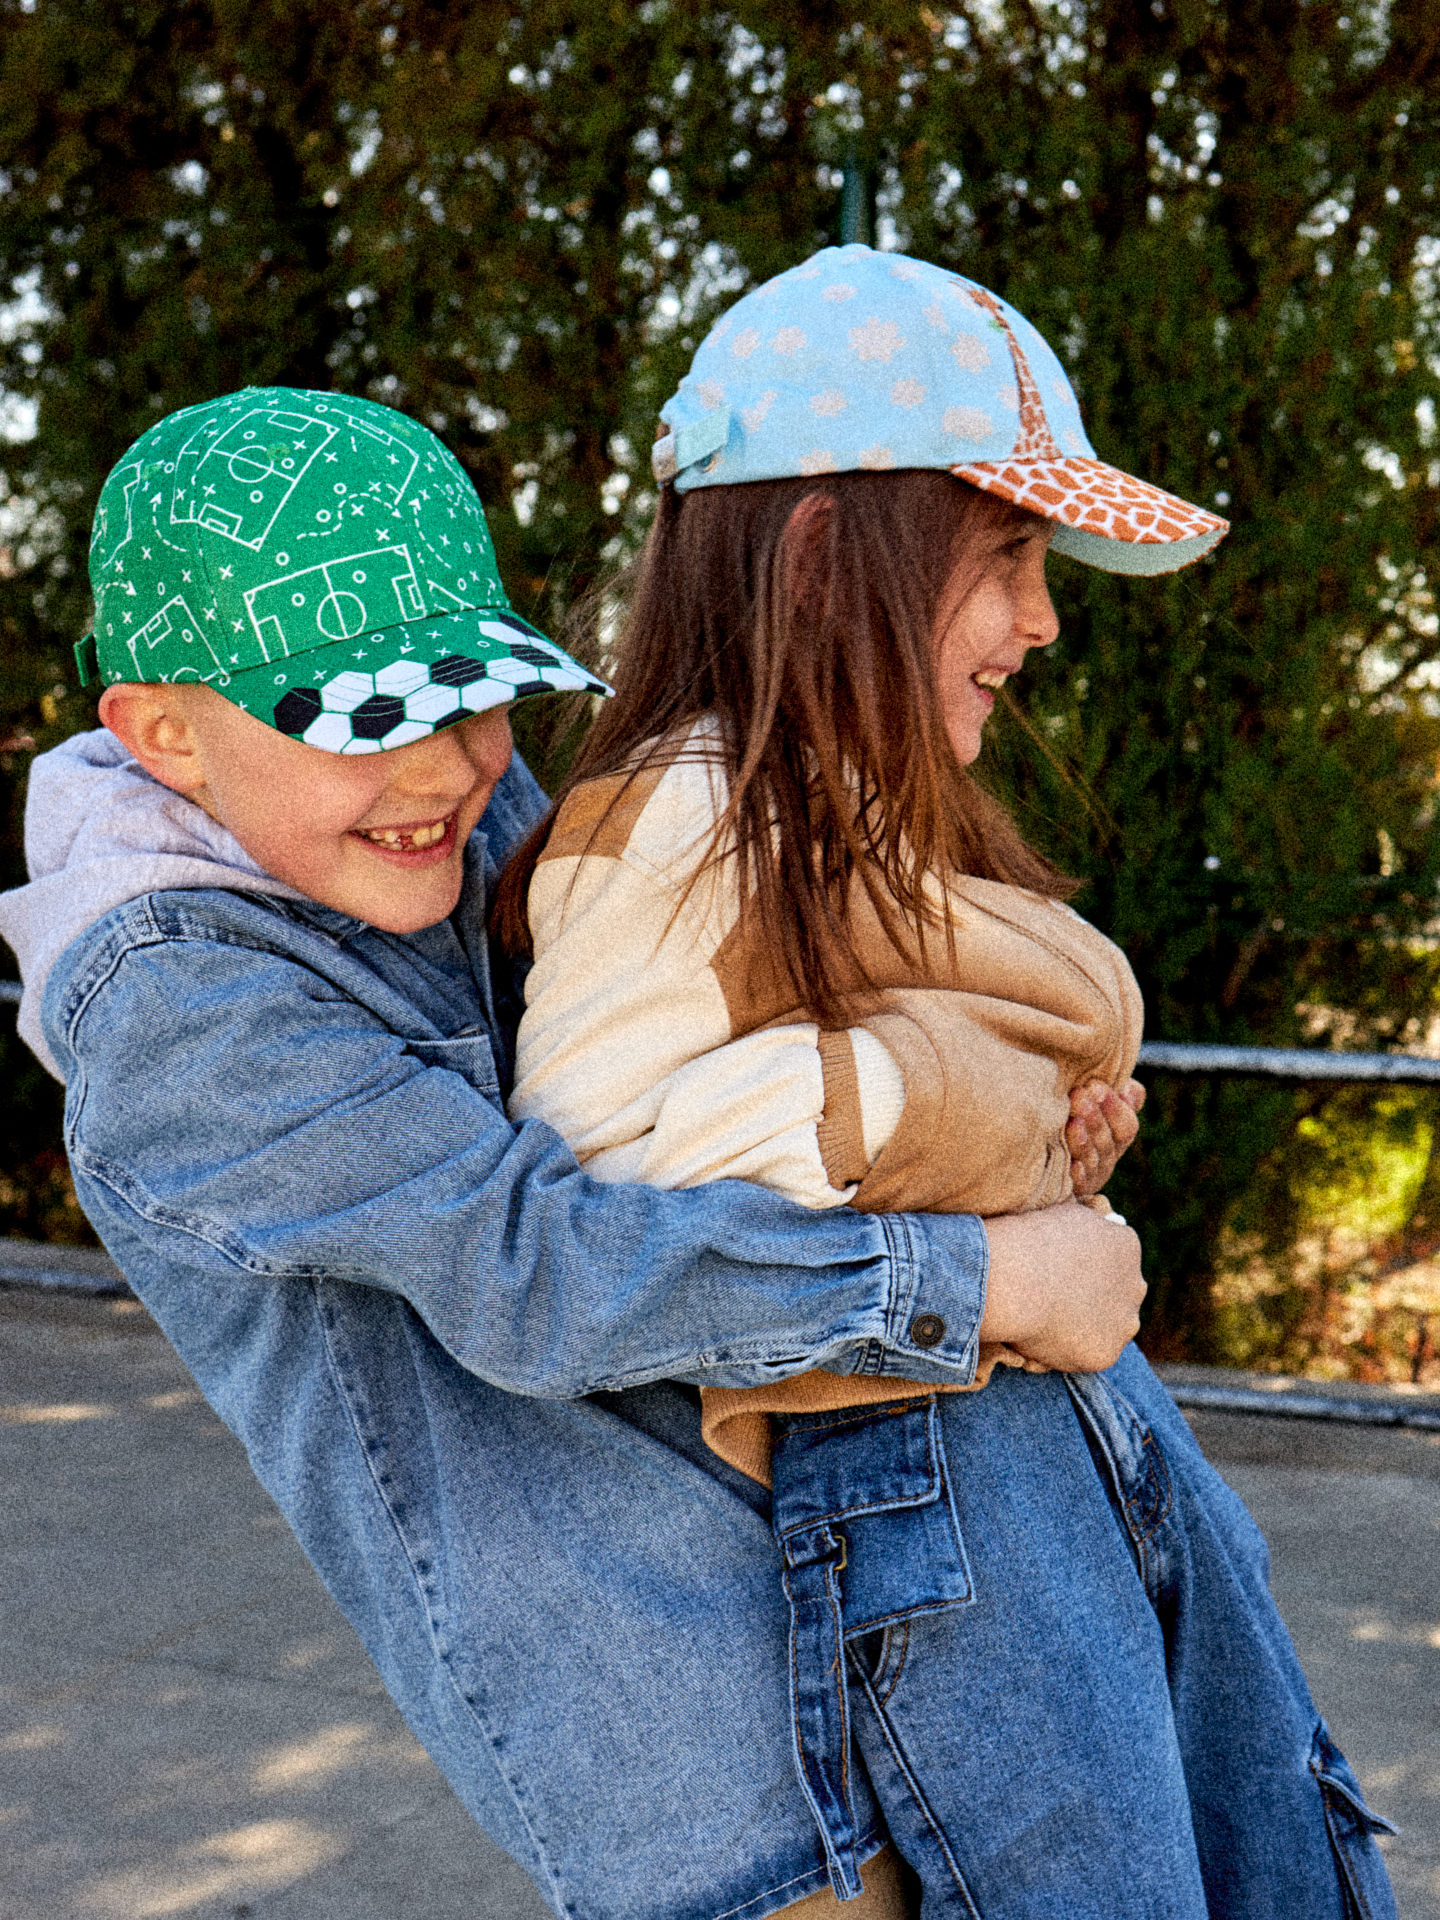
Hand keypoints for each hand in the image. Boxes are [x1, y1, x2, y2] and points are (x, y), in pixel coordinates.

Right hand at [979, 1200, 1145, 1372]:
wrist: (1013, 1281)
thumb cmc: (1028, 1241)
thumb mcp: (1066, 1214)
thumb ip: (1090, 1226)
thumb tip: (1093, 1231)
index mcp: (1127, 1245)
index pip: (1115, 1257)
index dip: (1087, 1264)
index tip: (1062, 1269)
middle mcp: (1135, 1285)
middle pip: (1120, 1294)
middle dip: (1097, 1296)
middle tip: (1058, 1297)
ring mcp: (1124, 1323)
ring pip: (1111, 1327)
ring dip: (1090, 1325)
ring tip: (1051, 1320)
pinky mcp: (1106, 1354)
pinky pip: (1090, 1353)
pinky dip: (1072, 1349)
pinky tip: (1046, 1338)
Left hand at [1066, 1077, 1144, 1196]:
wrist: (1044, 1141)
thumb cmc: (1076, 1108)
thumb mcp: (1098, 1096)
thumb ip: (1118, 1090)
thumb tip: (1128, 1091)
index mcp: (1118, 1134)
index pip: (1126, 1123)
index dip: (1112, 1105)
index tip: (1094, 1085)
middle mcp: (1109, 1154)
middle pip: (1107, 1139)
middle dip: (1094, 1117)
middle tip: (1079, 1097)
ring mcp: (1093, 1172)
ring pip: (1093, 1158)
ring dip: (1084, 1141)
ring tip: (1073, 1123)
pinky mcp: (1075, 1188)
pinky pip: (1080, 1184)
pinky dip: (1079, 1175)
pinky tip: (1073, 1165)